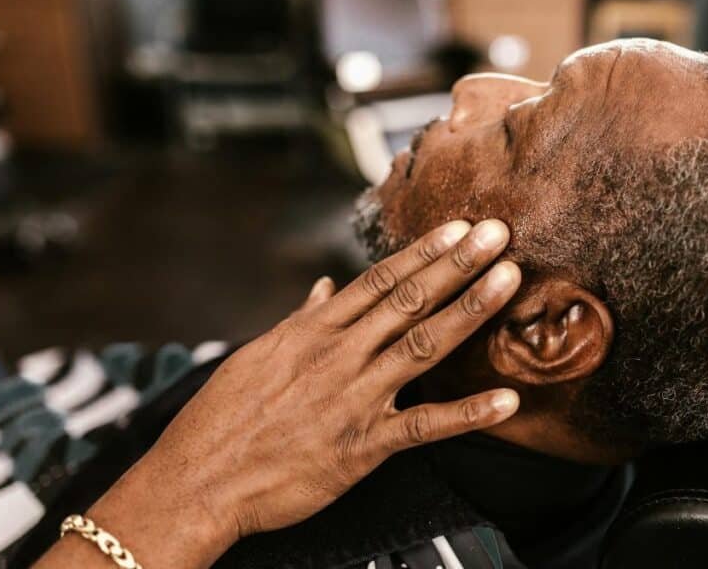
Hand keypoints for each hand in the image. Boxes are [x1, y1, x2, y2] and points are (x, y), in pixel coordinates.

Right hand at [36, 219, 521, 568]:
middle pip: (409, 300)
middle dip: (457, 264)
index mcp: (314, 332)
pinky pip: (425, 427)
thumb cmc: (223, 418)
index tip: (458, 227)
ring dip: (469, 311)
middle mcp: (339, 356)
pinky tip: (508, 402)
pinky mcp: (363, 446)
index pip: (379, 280)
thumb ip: (302, 321)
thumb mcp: (259, 356)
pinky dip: (469, 415)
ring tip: (507, 281)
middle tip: (498, 232)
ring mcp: (354, 399)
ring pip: (423, 346)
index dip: (423, 251)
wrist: (198, 481)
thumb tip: (325, 288)